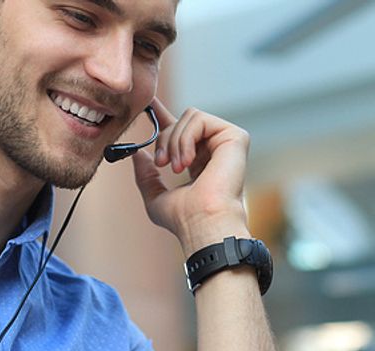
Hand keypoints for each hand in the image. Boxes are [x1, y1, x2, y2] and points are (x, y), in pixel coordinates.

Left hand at [131, 98, 251, 254]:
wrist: (203, 223)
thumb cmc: (184, 219)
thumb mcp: (155, 197)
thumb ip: (145, 175)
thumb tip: (138, 153)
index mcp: (198, 161)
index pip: (181, 130)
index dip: (163, 115)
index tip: (147, 104)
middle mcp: (213, 149)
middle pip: (180, 121)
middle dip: (164, 138)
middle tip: (161, 163)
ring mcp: (226, 142)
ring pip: (189, 116)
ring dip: (175, 141)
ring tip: (176, 167)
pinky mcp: (235, 136)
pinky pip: (199, 118)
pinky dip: (186, 138)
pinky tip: (188, 161)